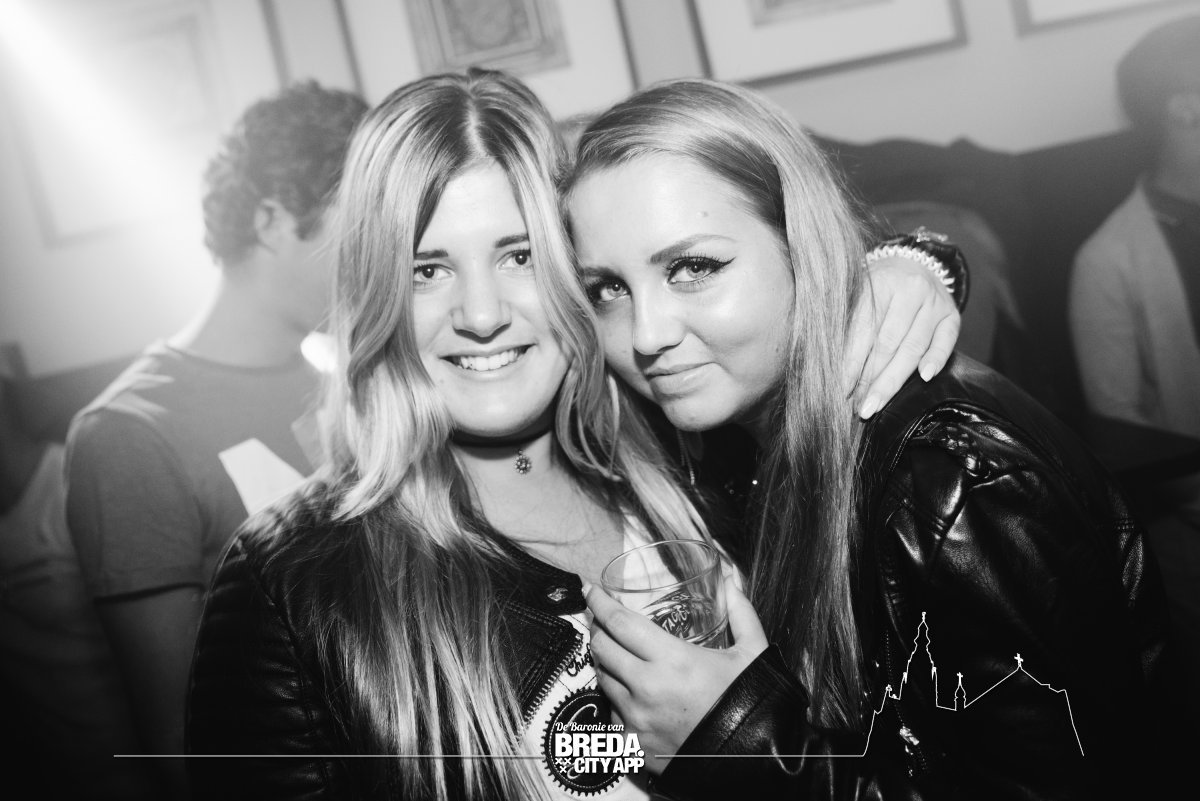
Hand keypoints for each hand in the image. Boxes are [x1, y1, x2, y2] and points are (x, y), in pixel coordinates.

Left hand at [584, 577, 767, 773]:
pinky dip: (617, 700)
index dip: (599, 602)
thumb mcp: (752, 653)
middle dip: (599, 629)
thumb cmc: (751, 702)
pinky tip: (631, 694)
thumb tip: (731, 580)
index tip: (589, 589)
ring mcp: (636, 719)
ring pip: (602, 679)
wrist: (754, 759)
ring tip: (619, 654)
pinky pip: (611, 713)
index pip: (619, 622)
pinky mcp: (633, 744)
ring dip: (606, 662)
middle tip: (604, 620)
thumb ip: (741, 612)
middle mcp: (647, 688)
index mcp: (672, 660)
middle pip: (602, 648)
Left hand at [845, 255, 960, 418]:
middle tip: (857, 407)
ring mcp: (934, 303)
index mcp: (880, 283)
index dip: (850, 363)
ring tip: (875, 404)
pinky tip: (924, 378)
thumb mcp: (858, 292)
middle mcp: (910, 290)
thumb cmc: (877, 286)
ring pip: (913, 348)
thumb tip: (825, 366)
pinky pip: (945, 341)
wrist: (914, 263)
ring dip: (893, 381)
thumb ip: (846, 322)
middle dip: (869, 379)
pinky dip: (936, 359)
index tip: (839, 390)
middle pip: (887, 343)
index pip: (862, 330)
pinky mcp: (952, 315)